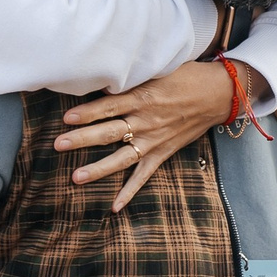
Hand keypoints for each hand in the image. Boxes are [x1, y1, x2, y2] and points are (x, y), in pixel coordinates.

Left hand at [58, 59, 276, 210]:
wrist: (218, 94)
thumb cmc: (187, 76)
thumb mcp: (159, 69)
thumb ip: (133, 77)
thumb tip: (104, 80)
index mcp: (143, 97)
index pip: (109, 106)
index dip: (87, 112)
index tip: (66, 118)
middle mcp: (146, 121)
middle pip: (109, 131)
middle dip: (83, 138)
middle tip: (58, 145)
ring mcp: (153, 140)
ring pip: (121, 157)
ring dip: (99, 168)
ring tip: (76, 178)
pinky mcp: (162, 152)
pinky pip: (144, 175)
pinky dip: (130, 191)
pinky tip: (114, 206)